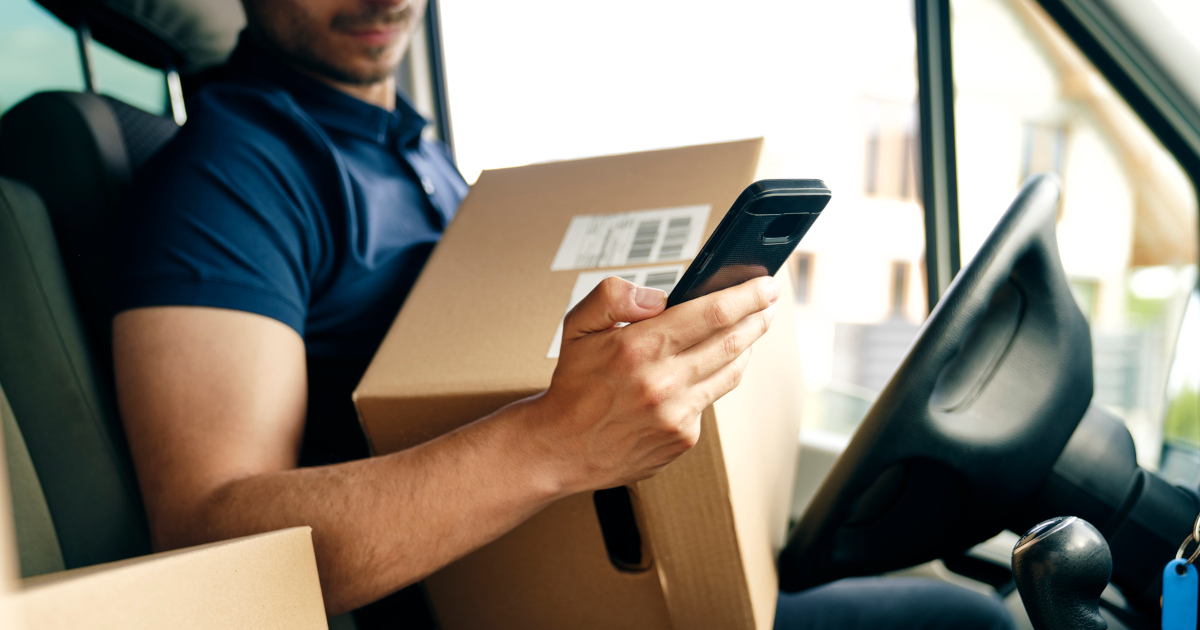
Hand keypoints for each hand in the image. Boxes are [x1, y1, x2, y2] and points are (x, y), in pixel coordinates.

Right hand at [531, 274, 779, 494]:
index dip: (747, 295)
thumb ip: (614, 296)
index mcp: (638, 348)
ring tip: (750, 329)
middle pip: (734, 341)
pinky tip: (707, 369)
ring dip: (747, 347)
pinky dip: (713, 380)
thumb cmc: (573, 385)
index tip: (765, 284)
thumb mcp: (577, 325)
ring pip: (731, 372)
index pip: (712, 313)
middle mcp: (663, 382)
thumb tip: (660, 296)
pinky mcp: (683, 438)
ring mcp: (677, 414)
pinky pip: (710, 400)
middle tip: (768, 302)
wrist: (560, 448)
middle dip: (758, 317)